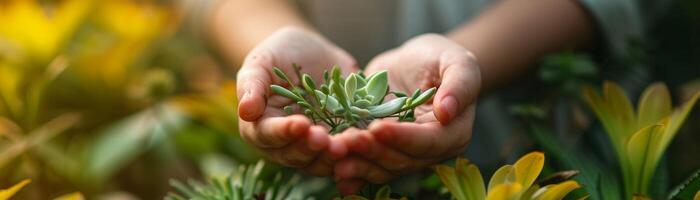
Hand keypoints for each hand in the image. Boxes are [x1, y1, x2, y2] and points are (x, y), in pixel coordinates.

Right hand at [236, 26, 356, 175]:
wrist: (312, 52)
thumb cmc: (279, 54)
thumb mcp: (262, 61)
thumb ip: (252, 85)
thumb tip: (246, 111)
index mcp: (260, 127)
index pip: (268, 135)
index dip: (284, 132)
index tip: (300, 124)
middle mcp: (285, 144)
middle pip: (295, 154)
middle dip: (311, 148)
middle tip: (326, 139)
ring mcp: (313, 146)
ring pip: (321, 161)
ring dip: (333, 156)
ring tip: (347, 144)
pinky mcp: (338, 142)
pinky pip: (347, 153)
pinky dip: (355, 152)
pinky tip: (367, 142)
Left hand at [332, 34, 481, 193]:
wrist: (415, 63)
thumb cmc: (441, 58)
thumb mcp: (458, 62)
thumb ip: (460, 85)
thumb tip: (447, 111)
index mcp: (453, 133)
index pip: (428, 142)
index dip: (403, 138)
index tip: (378, 128)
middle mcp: (430, 152)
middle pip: (401, 160)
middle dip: (373, 151)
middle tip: (347, 141)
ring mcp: (404, 154)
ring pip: (382, 167)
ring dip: (358, 163)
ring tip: (335, 153)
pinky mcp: (382, 151)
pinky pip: (368, 165)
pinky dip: (352, 171)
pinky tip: (334, 171)